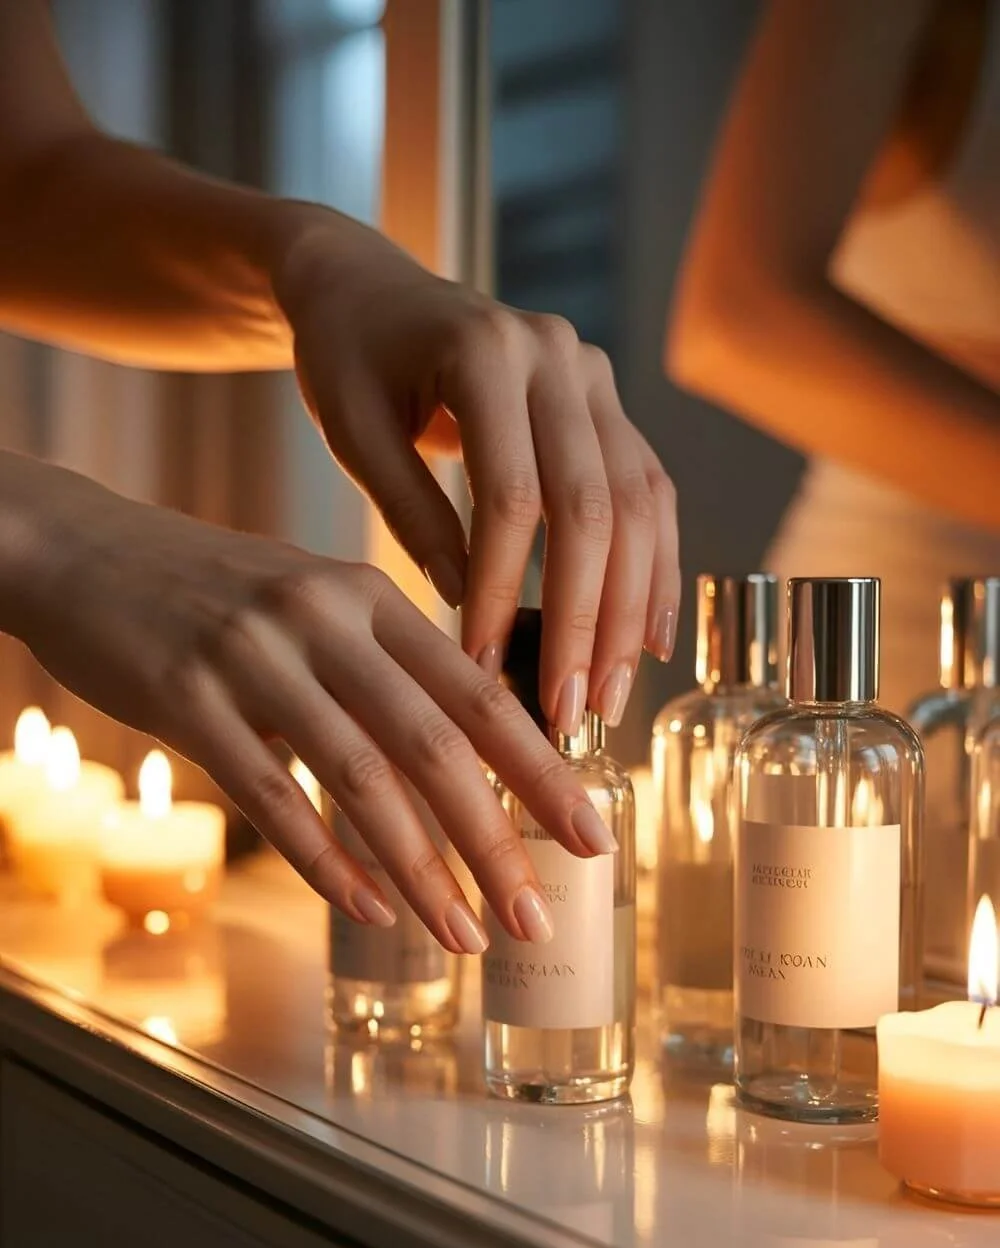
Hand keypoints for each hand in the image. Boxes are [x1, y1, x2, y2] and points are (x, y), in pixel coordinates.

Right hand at [2, 454, 616, 950]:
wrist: (83, 550)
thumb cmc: (216, 593)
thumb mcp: (317, 603)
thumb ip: (389, 664)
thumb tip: (471, 751)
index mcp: (370, 598)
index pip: (478, 693)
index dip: (542, 770)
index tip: (593, 835)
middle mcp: (325, 619)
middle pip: (434, 744)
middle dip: (496, 839)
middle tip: (537, 914)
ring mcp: (255, 658)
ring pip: (361, 778)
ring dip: (421, 870)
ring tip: (464, 936)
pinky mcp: (189, 699)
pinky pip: (270, 794)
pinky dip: (324, 858)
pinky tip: (368, 908)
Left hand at [275, 216, 679, 733]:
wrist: (373, 287)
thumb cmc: (348, 359)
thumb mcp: (354, 431)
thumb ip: (413, 513)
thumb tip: (468, 606)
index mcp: (487, 351)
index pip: (512, 494)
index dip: (503, 590)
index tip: (482, 668)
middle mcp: (559, 358)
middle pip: (592, 508)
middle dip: (582, 621)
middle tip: (566, 711)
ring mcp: (595, 378)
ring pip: (638, 507)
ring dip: (629, 611)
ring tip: (608, 696)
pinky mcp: (608, 406)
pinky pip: (650, 494)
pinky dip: (654, 570)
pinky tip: (649, 640)